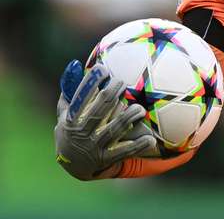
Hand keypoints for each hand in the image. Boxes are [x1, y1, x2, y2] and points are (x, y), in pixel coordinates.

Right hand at [54, 60, 155, 179]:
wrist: (74, 166)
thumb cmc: (72, 132)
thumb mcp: (64, 116)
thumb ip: (69, 95)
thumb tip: (75, 66)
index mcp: (71, 120)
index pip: (80, 99)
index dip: (90, 83)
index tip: (102, 69)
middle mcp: (82, 133)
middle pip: (98, 111)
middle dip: (110, 94)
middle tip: (121, 82)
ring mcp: (95, 146)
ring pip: (113, 130)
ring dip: (127, 118)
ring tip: (139, 108)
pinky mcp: (107, 158)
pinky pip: (125, 151)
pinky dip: (138, 146)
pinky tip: (151, 139)